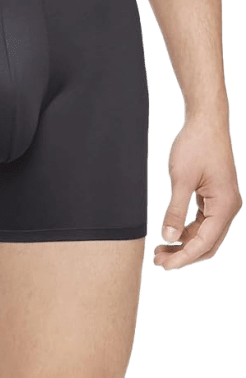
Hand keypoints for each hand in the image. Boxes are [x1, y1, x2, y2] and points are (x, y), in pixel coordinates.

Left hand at [153, 114, 242, 271]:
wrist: (205, 121)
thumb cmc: (195, 145)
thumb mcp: (181, 179)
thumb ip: (175, 211)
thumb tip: (169, 238)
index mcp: (225, 207)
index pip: (204, 243)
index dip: (183, 258)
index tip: (164, 266)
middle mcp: (229, 208)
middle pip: (207, 244)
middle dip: (184, 255)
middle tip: (159, 261)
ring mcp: (223, 203)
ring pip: (205, 234)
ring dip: (185, 243)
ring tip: (161, 250)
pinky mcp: (215, 196)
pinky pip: (203, 222)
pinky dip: (188, 230)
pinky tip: (171, 233)